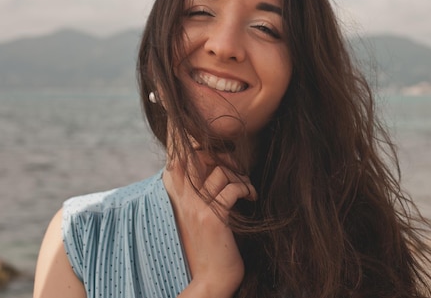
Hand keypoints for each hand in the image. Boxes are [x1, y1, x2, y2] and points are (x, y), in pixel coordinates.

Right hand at [164, 159, 256, 297]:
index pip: (181, 158)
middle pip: (199, 156)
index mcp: (179, 197)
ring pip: (220, 172)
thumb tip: (217, 171)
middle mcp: (184, 199)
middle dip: (225, 157)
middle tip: (240, 171)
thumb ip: (200, 196)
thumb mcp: (199, 217)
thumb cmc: (209, 248)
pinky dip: (247, 189)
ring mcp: (197, 207)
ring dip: (240, 177)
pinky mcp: (213, 218)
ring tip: (247, 190)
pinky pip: (232, 189)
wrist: (210, 280)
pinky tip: (251, 198)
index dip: (203, 149)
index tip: (225, 160)